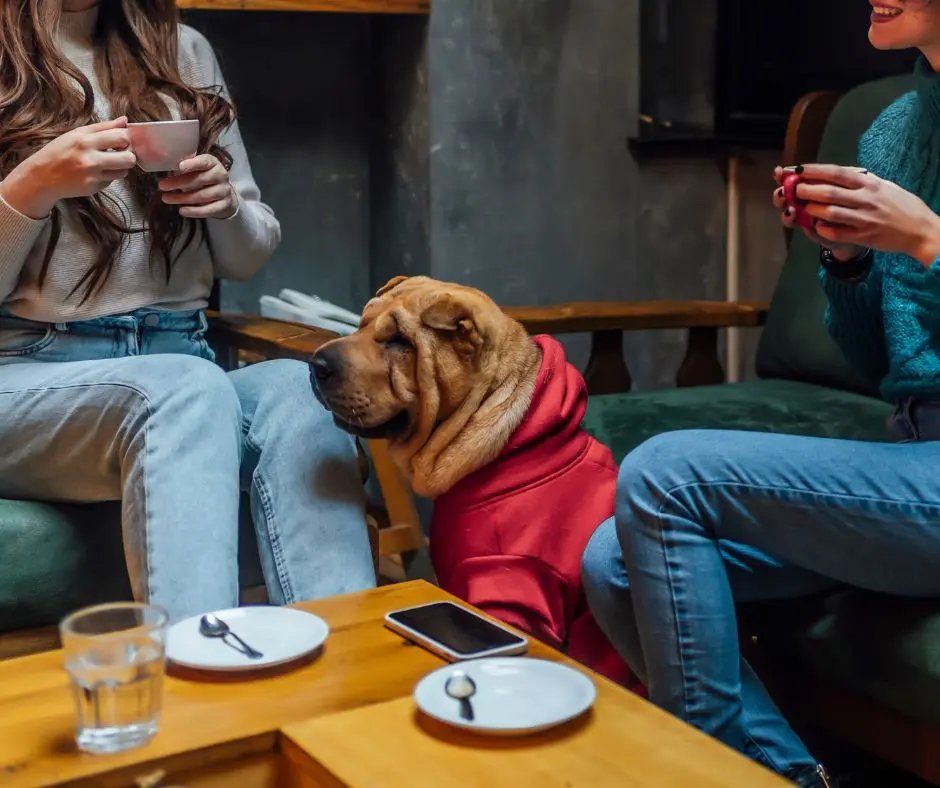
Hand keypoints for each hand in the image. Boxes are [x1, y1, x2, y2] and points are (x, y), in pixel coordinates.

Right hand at [0, 117, 135, 218]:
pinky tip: (96, 173)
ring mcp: (92, 175)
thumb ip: (103, 127)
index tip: (121, 141)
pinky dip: (108, 176)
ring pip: (123, 172)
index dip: (126, 139)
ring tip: (108, 163)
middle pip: (129, 158)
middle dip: (129, 156)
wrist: (42, 176)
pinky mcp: (93, 188)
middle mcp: (90, 159)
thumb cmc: (60, 151)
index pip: (121, 137)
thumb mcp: (77, 134)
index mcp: (85, 140)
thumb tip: (124, 120)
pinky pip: (111, 181)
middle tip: (120, 154)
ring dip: (120, 167)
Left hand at [158, 154, 236, 219]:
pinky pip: (208, 210)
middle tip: (162, 186)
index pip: (204, 161)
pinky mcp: (223, 205)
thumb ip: (186, 167)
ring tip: (166, 198)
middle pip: (200, 179)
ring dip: (182, 198)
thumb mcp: (197, 168)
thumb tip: (169, 167)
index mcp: (213, 163)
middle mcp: (221, 176)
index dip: (192, 164)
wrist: (223, 194)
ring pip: (202, 196)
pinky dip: (194, 211)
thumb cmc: (204, 178)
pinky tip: (182, 210)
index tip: (179, 167)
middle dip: (179, 183)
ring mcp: (224, 191)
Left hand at [786, 163, 939, 266]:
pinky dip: (824, 228)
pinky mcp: (864, 236)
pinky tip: (815, 226)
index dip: (815, 170)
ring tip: (801, 207)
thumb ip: (863, 180)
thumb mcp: (884, 186)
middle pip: (829, 192)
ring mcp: (864, 218)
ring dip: (812, 209)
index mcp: (870, 184)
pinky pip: (838, 232)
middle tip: (792, 189)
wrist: (920, 230)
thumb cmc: (901, 206)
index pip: (837, 173)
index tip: (798, 168)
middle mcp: (866, 198)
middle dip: (807, 189)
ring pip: (831, 212)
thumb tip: (841, 173)